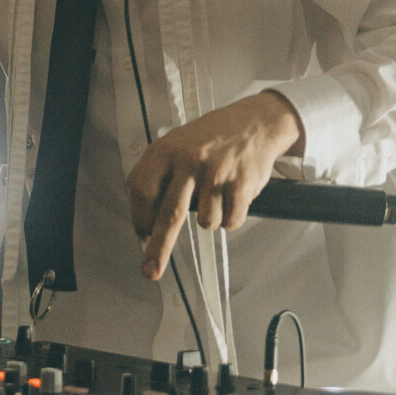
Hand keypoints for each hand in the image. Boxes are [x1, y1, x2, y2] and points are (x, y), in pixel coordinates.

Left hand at [126, 91, 305, 280]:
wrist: (254, 122)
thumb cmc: (211, 137)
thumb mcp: (176, 143)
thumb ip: (157, 174)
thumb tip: (144, 222)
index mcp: (167, 149)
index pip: (142, 191)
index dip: (140, 218)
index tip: (143, 234)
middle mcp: (190, 160)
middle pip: (169, 214)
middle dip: (158, 249)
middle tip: (150, 272)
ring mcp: (217, 172)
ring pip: (206, 222)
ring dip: (210, 218)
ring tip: (216, 195)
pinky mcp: (242, 184)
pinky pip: (231, 221)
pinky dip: (231, 217)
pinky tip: (233, 196)